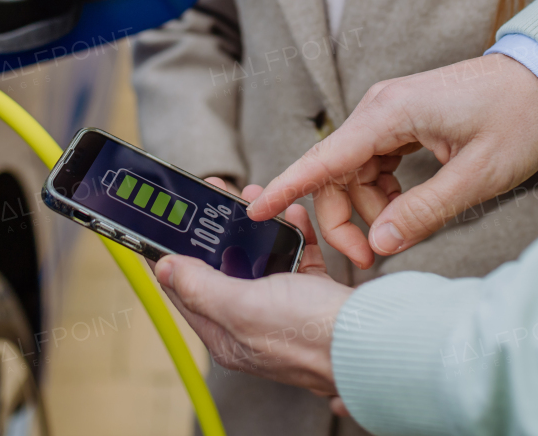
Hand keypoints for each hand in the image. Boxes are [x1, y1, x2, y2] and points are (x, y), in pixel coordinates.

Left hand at [154, 183, 352, 404]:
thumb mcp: (242, 308)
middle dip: (219, 230)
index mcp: (227, 333)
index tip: (166, 222)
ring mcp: (284, 307)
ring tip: (254, 196)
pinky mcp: (313, 293)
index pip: (185, 291)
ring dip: (257, 226)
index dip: (173, 255)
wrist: (373, 341)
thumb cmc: (310, 334)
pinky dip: (293, 232)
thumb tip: (164, 269)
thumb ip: (201, 287)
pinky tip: (293, 213)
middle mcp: (252, 322)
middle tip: (215, 196)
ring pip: (260, 258)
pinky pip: (296, 256)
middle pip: (224, 268)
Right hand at [246, 54, 537, 266]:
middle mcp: (380, 109)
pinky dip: (380, 192)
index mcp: (390, 113)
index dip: (287, 188)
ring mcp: (389, 114)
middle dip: (340, 219)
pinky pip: (371, 163)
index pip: (323, 158)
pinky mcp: (401, 121)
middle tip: (369, 259)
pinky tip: (403, 209)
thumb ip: (424, 211)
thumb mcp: (477, 175)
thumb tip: (379, 242)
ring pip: (351, 171)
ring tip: (398, 232)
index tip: (256, 212)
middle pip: (333, 172)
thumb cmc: (517, 117)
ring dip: (364, 208)